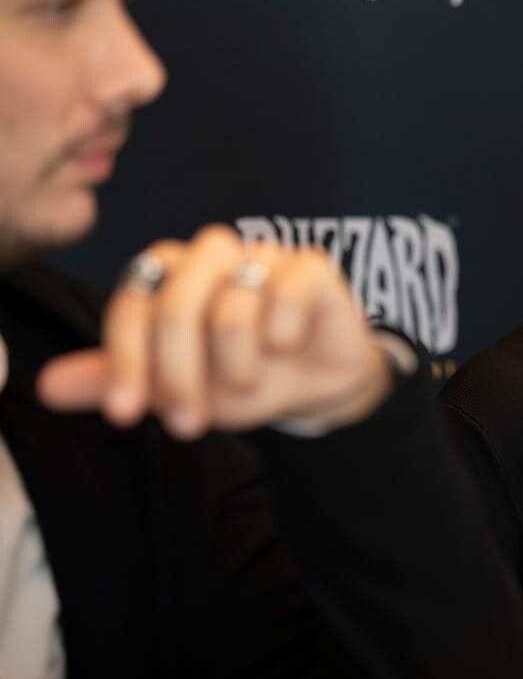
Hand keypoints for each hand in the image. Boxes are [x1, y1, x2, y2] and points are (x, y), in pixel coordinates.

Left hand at [37, 224, 398, 439]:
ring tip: (249, 382)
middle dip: (178, 374)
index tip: (125, 415)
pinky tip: (287, 346)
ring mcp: (264, 257)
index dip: (124, 361)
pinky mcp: (311, 266)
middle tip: (190, 422)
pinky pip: (288, 293)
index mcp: (171, 275)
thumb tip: (48, 387)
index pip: (133, 303)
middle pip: (176, 304)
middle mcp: (212, 256)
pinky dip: (284, 333)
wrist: (318, 384)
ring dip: (237, 364)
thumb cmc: (245, 375)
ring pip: (232, 307)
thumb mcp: (176, 389)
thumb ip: (117, 382)